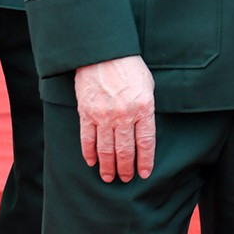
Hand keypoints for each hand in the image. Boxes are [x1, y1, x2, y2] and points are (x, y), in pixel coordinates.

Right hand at [74, 56, 154, 182]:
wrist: (103, 54)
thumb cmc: (130, 67)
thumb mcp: (148, 85)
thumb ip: (146, 107)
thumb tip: (144, 127)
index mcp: (143, 108)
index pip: (146, 142)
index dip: (145, 160)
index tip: (144, 173)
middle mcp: (123, 115)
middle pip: (125, 150)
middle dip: (126, 168)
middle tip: (125, 179)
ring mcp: (103, 116)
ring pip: (106, 149)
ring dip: (108, 166)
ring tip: (109, 177)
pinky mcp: (86, 113)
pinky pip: (87, 139)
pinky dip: (89, 153)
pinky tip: (92, 162)